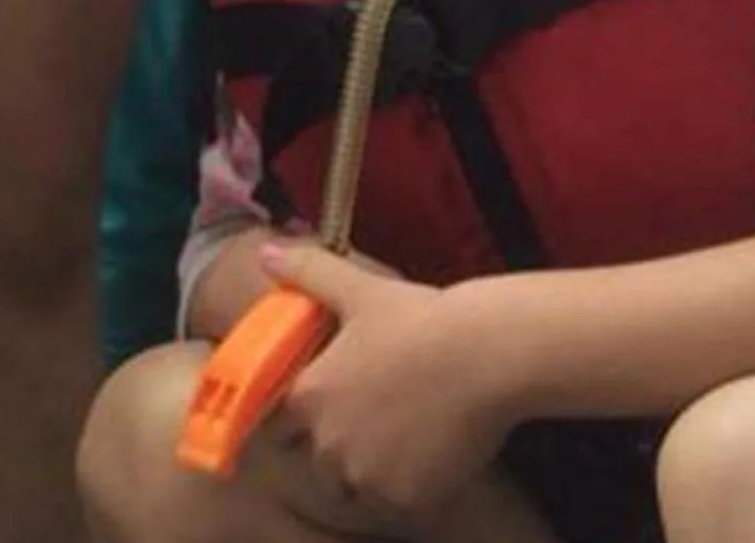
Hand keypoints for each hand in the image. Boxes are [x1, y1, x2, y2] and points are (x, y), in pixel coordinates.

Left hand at [267, 243, 511, 518]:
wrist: (487, 353)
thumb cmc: (421, 320)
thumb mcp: (358, 290)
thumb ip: (308, 272)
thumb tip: (267, 252)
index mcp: (308, 397)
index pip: (285, 426)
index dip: (312, 415)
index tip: (342, 403)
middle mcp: (328, 442)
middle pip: (323, 460)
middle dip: (344, 444)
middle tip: (384, 414)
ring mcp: (366, 474)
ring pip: (358, 484)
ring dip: (374, 468)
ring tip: (409, 432)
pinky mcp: (405, 497)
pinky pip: (396, 501)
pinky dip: (409, 485)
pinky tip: (432, 451)